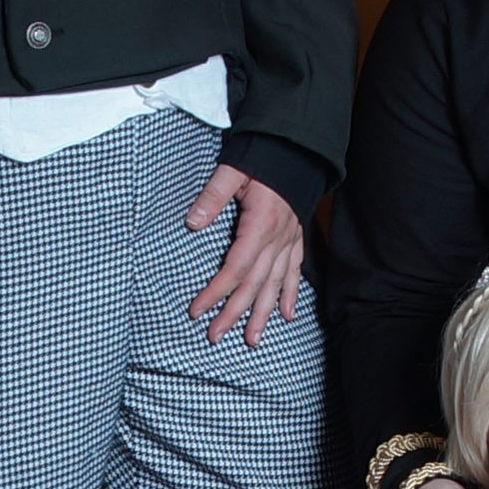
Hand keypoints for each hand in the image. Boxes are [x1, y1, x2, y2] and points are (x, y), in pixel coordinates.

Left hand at [187, 165, 305, 345]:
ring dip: (263, 313)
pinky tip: (287, 315)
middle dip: (235, 313)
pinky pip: (295, 272)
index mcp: (260, 225)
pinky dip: (291, 295)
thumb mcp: (232, 171)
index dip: (216, 292)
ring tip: (252, 339)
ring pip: (276, 285)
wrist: (296, 149)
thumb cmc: (262, 158)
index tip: (197, 310)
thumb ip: (212, 196)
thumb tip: (192, 222)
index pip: (235, 268)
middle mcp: (278, 239)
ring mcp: (289, 241)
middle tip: (216, 336)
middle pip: (254, 284)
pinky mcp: (296, 239)